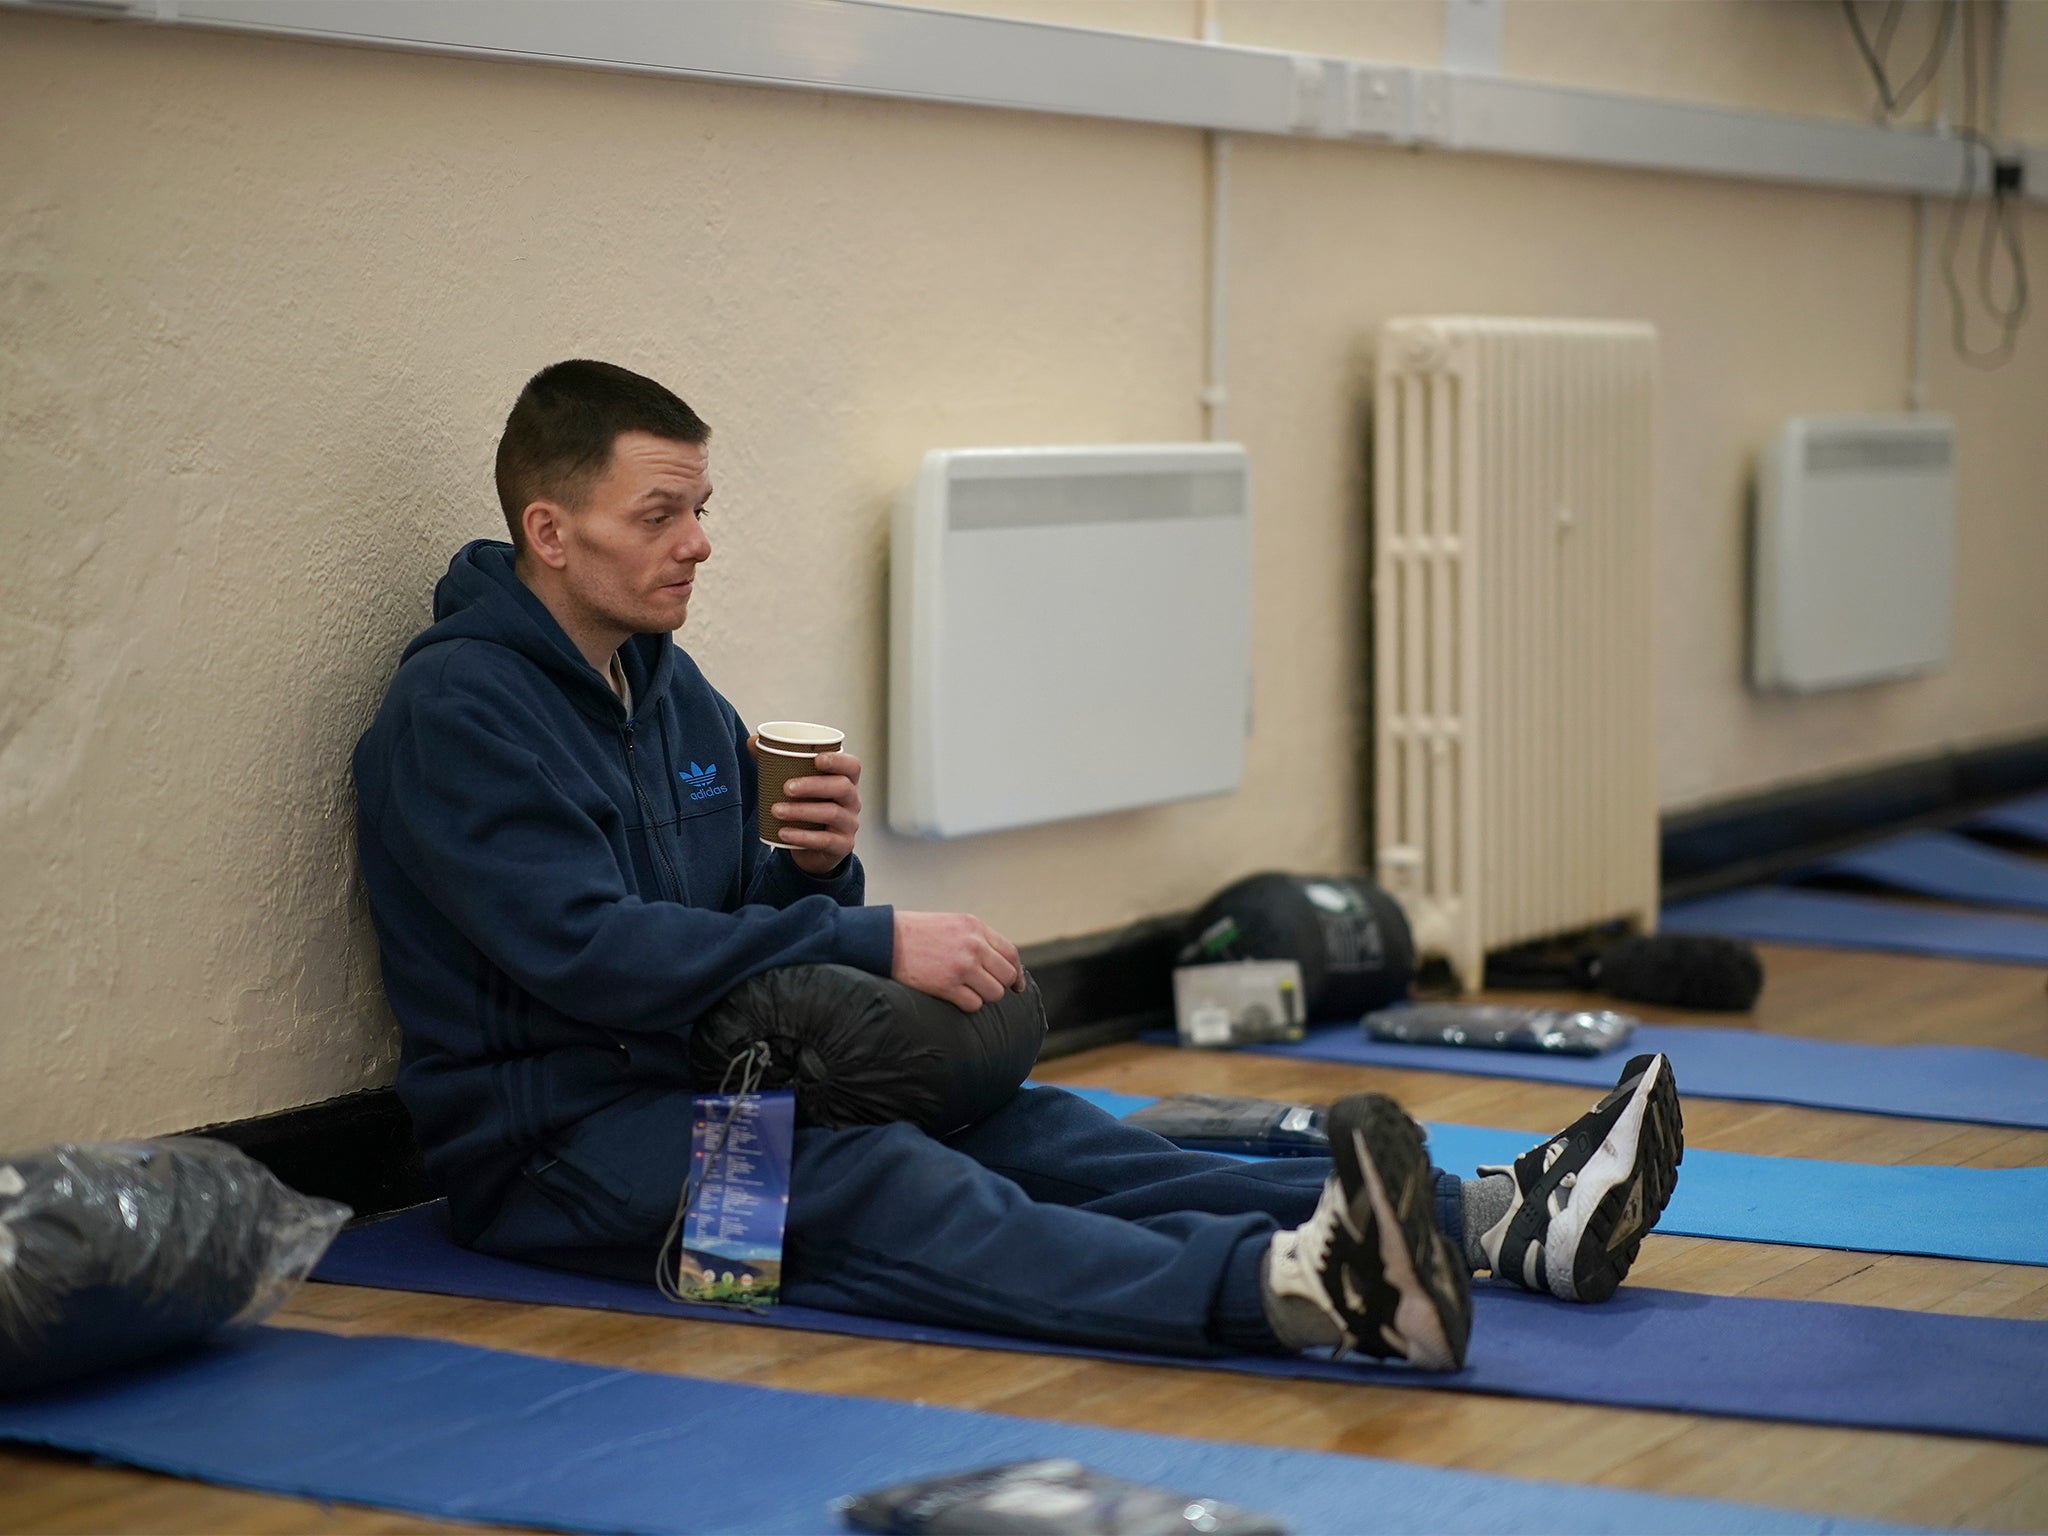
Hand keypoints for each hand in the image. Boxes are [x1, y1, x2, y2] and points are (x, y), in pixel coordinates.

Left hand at [752, 739, 861, 877]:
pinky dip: (802, 837)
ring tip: (776, 810)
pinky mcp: (842, 846)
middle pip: (842, 787)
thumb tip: (752, 741)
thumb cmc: (807, 807)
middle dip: (813, 785)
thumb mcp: (797, 785)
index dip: (838, 760)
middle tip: (786, 787)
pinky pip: (825, 840)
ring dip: (801, 810)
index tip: (816, 759)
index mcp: (845, 781)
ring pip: (832, 813)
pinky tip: (783, 833)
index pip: (852, 766)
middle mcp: (852, 801)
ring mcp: (849, 824)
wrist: (813, 849)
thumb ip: (776, 762)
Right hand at [891, 911, 1027, 1012]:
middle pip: (1007, 976)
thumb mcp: (951, 923)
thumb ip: (975, 938)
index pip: (1011, 953)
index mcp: (975, 927)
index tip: (1016, 985)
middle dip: (998, 985)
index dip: (1016, 972)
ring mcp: (962, 966)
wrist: (884, 939)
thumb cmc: (915, 933)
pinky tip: (954, 998)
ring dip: (982, 997)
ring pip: (994, 993)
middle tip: (983, 989)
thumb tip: (996, 962)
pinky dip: (967, 1005)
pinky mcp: (947, 985)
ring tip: (965, 992)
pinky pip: (973, 1005)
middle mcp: (973, 945)